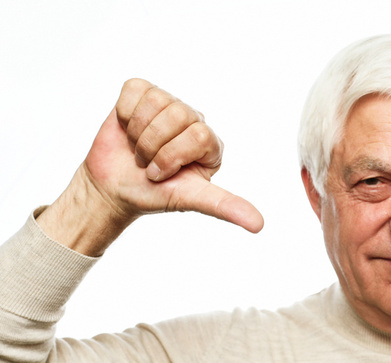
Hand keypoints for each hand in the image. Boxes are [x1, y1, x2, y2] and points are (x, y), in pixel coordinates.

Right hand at [86, 78, 262, 229]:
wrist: (113, 188)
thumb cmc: (153, 194)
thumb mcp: (190, 200)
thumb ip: (224, 206)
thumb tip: (259, 225)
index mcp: (210, 144)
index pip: (198, 135)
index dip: (171, 156)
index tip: (161, 175)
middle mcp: (193, 120)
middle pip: (178, 113)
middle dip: (153, 146)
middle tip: (147, 163)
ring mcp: (169, 104)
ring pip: (156, 100)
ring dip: (137, 132)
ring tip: (138, 148)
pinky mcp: (143, 93)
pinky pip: (135, 89)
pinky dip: (124, 114)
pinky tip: (127, 129)